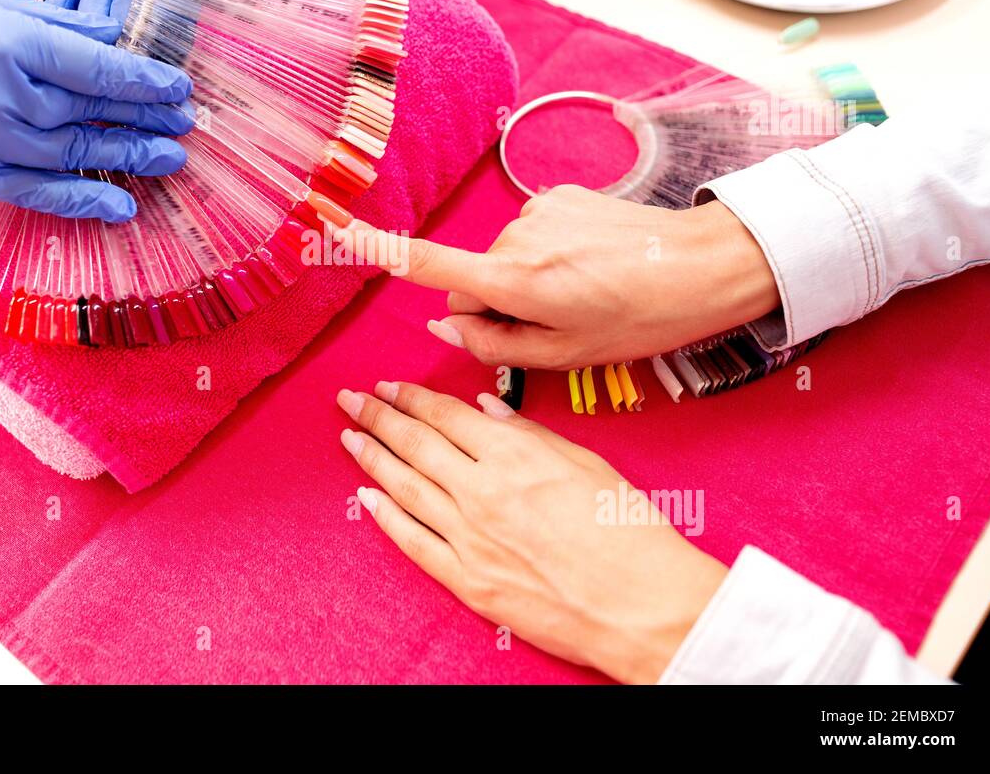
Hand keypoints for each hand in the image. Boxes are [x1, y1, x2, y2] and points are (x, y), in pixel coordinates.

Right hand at [0, 0, 194, 220]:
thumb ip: (58, 24)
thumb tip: (118, 37)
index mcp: (9, 42)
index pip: (98, 68)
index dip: (146, 82)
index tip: (181, 89)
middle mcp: (2, 95)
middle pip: (91, 112)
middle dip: (146, 120)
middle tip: (187, 125)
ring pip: (73, 153)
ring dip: (127, 159)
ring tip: (169, 160)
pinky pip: (38, 193)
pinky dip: (82, 200)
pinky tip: (122, 206)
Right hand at [335, 184, 779, 367]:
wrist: (703, 263)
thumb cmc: (639, 318)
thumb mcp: (565, 355)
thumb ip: (493, 343)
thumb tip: (445, 324)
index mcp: (516, 282)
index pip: (426, 265)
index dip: (372, 248)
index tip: (327, 228)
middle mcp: (517, 238)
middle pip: (471, 277)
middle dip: (494, 302)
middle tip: (553, 323)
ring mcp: (537, 211)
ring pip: (502, 257)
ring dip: (524, 278)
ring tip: (583, 293)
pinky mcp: (557, 194)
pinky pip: (529, 233)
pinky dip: (546, 253)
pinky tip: (590, 265)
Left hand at [337, 380, 728, 682]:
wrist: (640, 604)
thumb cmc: (625, 531)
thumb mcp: (584, 461)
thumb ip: (527, 433)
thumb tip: (486, 408)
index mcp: (513, 456)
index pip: (446, 417)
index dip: (413, 398)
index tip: (389, 386)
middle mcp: (481, 492)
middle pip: (415, 444)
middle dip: (378, 417)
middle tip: (352, 400)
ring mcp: (469, 538)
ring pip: (405, 488)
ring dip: (372, 457)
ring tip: (349, 436)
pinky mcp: (468, 581)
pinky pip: (414, 542)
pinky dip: (386, 517)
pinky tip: (366, 498)